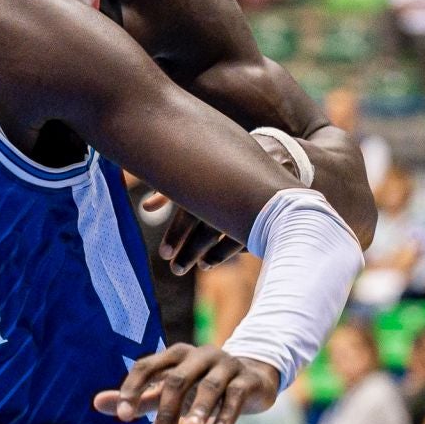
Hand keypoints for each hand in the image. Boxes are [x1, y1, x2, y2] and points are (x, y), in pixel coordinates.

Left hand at [93, 344, 280, 423]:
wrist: (250, 380)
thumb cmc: (199, 386)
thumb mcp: (167, 390)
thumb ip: (137, 397)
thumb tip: (96, 404)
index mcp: (174, 355)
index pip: (146, 366)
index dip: (133, 388)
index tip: (122, 416)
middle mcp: (199, 355)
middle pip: (176, 381)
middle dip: (167, 413)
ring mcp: (225, 364)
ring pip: (209, 385)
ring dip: (199, 409)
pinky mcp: (247, 380)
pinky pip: (235, 395)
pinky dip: (226, 413)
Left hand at [141, 129, 296, 273]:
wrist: (278, 154)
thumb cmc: (225, 162)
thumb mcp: (197, 170)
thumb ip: (172, 189)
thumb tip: (146, 207)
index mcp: (209, 181)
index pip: (188, 212)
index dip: (175, 235)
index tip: (163, 255)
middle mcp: (231, 194)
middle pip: (207, 230)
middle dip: (189, 252)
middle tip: (175, 269)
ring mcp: (253, 205)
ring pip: (230, 237)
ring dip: (212, 255)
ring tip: (199, 266)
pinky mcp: (271, 213)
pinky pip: (250, 236)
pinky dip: (232, 249)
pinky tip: (216, 259)